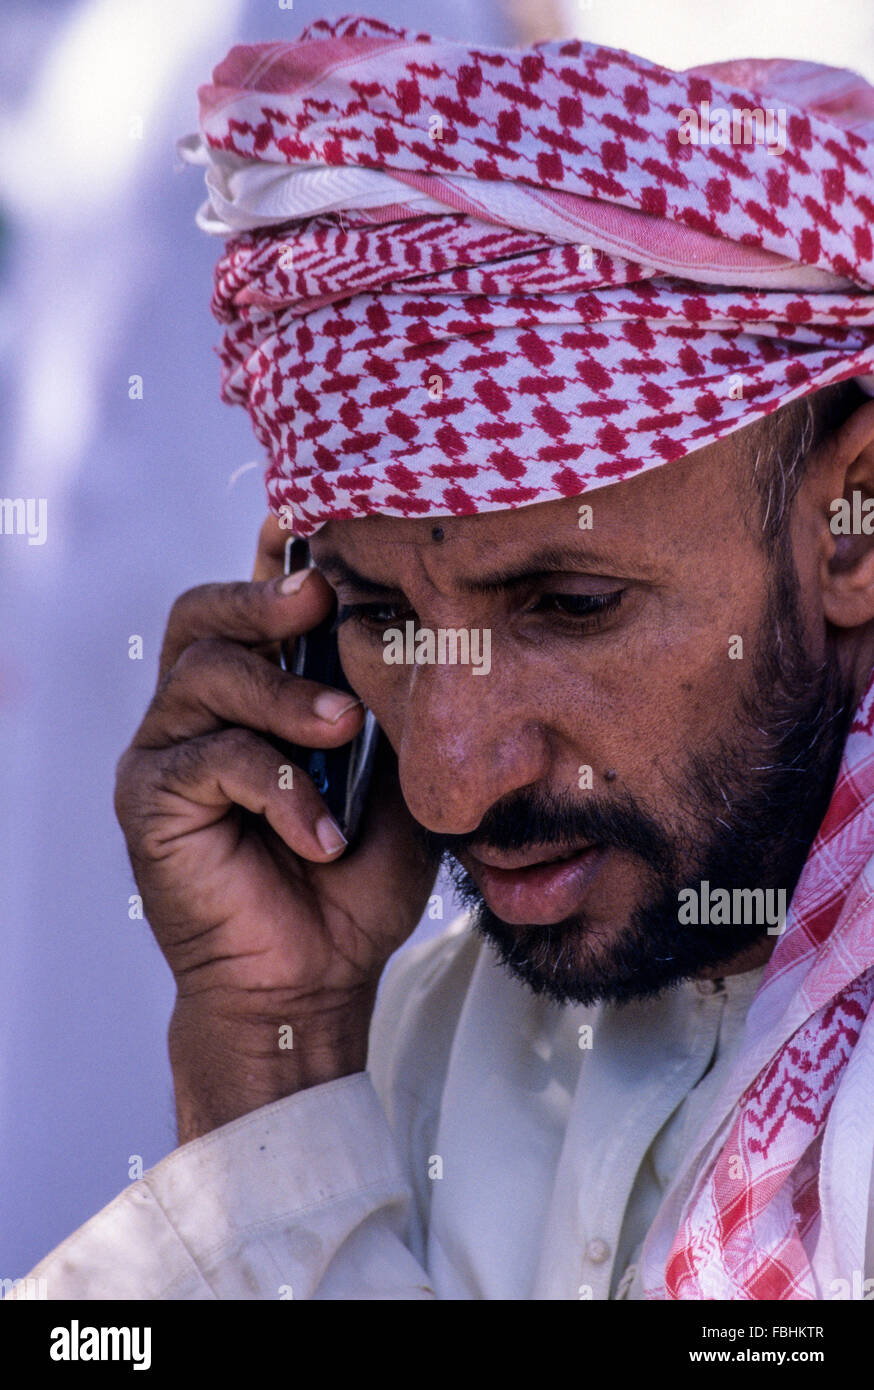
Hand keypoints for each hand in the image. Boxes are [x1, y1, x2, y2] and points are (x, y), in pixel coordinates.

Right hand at [115, 517, 437, 1138]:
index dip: (278, 558)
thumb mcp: (393, 773)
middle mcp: (201, 709)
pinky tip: (318, 833)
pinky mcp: (149, 802)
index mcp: (257, 690)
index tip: (322, 529)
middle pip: (205, 615)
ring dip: (280, 695)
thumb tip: (400, 622)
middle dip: (264, 598)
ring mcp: (169, 752)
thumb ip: (385, 702)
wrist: (319, 974)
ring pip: (206, 676)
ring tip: (340, 730)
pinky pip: (206, 760)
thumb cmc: (356, 873)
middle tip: (320, 600)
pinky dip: (274, 786)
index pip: (251, 601)